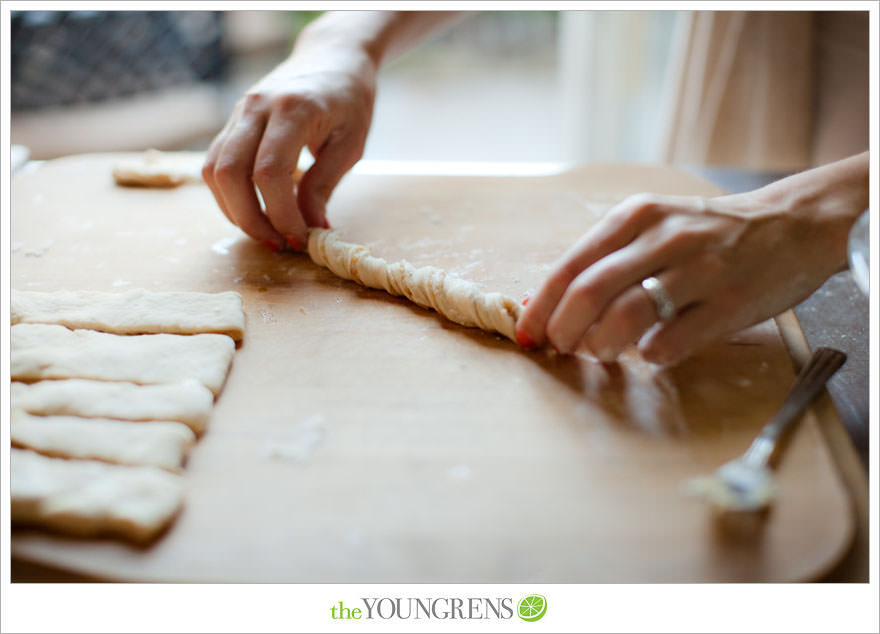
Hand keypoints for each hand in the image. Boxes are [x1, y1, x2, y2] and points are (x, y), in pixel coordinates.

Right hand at [202, 44, 376, 250]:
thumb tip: (310, 229)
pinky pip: (215, 164)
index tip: (299, 238)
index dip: (280, 213)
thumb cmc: (349, 100)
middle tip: (277, 244)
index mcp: (293, 109)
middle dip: (250, 219)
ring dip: (234, 211)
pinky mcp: (233, 122)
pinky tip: (255, 212)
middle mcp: (257, 107)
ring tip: (267, 233)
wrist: (332, 57)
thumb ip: (324, 185)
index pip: (269, 172)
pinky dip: (230, 195)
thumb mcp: (350, 144)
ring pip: (214, 170)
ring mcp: (239, 112)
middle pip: (229, 173)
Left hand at [516, 154, 866, 364]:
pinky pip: (672, 342)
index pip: (571, 266)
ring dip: (601, 346)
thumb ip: (604, 260)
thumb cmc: (707, 233)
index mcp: (636, 216)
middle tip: (561, 349)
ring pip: (627, 317)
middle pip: (590, 292)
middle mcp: (664, 237)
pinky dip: (648, 355)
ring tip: (600, 353)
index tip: (528, 335)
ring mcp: (699, 269)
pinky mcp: (731, 303)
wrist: (792, 225)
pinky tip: (649, 351)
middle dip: (563, 330)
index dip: (541, 306)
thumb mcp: (653, 226)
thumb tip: (543, 304)